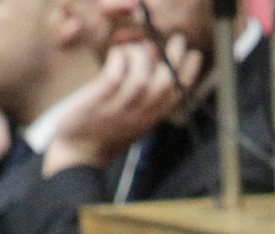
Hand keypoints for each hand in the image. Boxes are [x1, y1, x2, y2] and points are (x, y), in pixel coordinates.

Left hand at [43, 37, 200, 175]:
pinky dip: (118, 57)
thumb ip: (144, 90)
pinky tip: (114, 54)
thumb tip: (153, 53)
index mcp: (151, 118)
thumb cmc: (104, 128)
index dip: (190, 73)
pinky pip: (115, 74)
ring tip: (130, 50)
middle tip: (174, 39)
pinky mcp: (101, 100)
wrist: (79, 154)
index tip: (194, 54)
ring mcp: (121, 107)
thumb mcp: (132, 114)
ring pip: (141, 77)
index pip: (177, 95)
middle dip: (174, 57)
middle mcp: (140, 114)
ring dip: (139, 54)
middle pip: (166, 84)